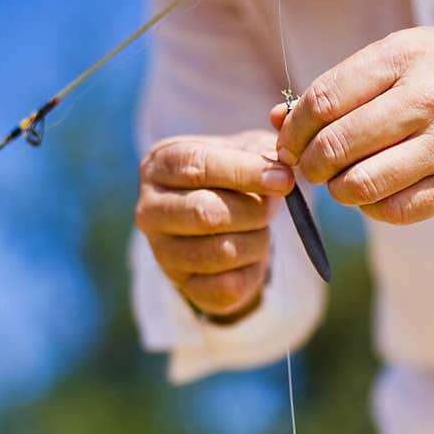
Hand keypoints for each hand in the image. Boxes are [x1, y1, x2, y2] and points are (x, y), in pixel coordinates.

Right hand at [136, 130, 293, 319]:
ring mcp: (162, 252)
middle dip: (254, 210)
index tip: (284, 179)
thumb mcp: (247, 150)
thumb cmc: (233, 178)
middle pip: (205, 213)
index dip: (245, 172)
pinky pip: (228, 286)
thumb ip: (266, 146)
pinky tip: (251, 253)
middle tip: (275, 206)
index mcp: (160, 164)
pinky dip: (253, 270)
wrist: (221, 225)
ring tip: (261, 228)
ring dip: (258, 240)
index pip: (198, 166)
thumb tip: (284, 147)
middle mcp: (150, 209)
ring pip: (221, 252)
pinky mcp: (183, 286)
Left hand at [272, 29, 433, 224]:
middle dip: (310, 165)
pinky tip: (375, 194)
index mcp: (405, 57)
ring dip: (338, 191)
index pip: (325, 100)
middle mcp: (427, 98)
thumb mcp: (405, 57)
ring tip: (341, 181)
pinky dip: (372, 209)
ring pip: (361, 185)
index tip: (288, 142)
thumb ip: (343, 87)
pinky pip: (396, 211)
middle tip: (310, 168)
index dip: (294, 130)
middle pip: (337, 146)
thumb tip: (276, 120)